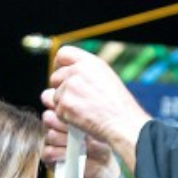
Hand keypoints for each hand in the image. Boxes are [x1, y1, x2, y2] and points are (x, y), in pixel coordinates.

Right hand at [42, 109, 120, 177]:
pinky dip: (61, 153)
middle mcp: (55, 125)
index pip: (50, 99)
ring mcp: (51, 141)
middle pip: (47, 117)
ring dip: (65, 140)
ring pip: (49, 134)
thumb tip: (74, 111)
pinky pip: (48, 151)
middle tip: (78, 129)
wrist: (103, 168)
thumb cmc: (102, 144)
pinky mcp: (49, 157)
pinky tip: (73, 155)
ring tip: (81, 145)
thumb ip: (85, 116)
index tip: (71, 110)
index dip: (57, 103)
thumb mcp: (98, 127)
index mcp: (65, 113)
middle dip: (63, 123)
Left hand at [44, 46, 149, 165]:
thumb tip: (69, 73)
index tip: (60, 73)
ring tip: (84, 111)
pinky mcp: (65, 104)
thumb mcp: (106, 78)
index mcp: (89, 62)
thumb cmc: (119, 106)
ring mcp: (69, 88)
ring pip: (55, 96)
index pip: (63, 54)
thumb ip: (86, 71)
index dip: (59, 65)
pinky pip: (57, 111)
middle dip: (61, 89)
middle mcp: (78, 71)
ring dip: (65, 105)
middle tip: (75, 100)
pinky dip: (66, 117)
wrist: (123, 123)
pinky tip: (82, 119)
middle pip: (55, 77)